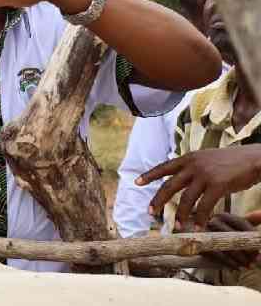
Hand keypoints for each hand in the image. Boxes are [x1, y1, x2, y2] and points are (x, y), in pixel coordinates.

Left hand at [137, 145, 260, 229]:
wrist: (253, 159)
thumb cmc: (231, 162)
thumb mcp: (207, 159)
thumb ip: (193, 167)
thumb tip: (181, 179)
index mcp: (189, 158)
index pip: (164, 167)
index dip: (150, 175)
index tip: (136, 182)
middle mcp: (193, 165)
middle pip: (169, 185)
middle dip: (158, 200)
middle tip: (149, 212)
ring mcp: (204, 174)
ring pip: (186, 199)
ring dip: (180, 215)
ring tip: (176, 227)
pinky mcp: (217, 185)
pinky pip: (204, 206)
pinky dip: (200, 219)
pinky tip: (198, 228)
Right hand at [199, 212, 260, 269]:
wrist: (187, 234)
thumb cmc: (214, 232)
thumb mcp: (231, 224)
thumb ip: (248, 219)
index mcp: (223, 215)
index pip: (241, 223)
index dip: (251, 236)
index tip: (258, 247)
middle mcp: (212, 220)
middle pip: (234, 235)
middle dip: (247, 250)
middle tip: (256, 259)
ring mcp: (204, 232)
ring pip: (226, 245)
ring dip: (239, 258)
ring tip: (248, 265)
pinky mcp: (198, 243)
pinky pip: (216, 253)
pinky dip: (228, 262)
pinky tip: (235, 266)